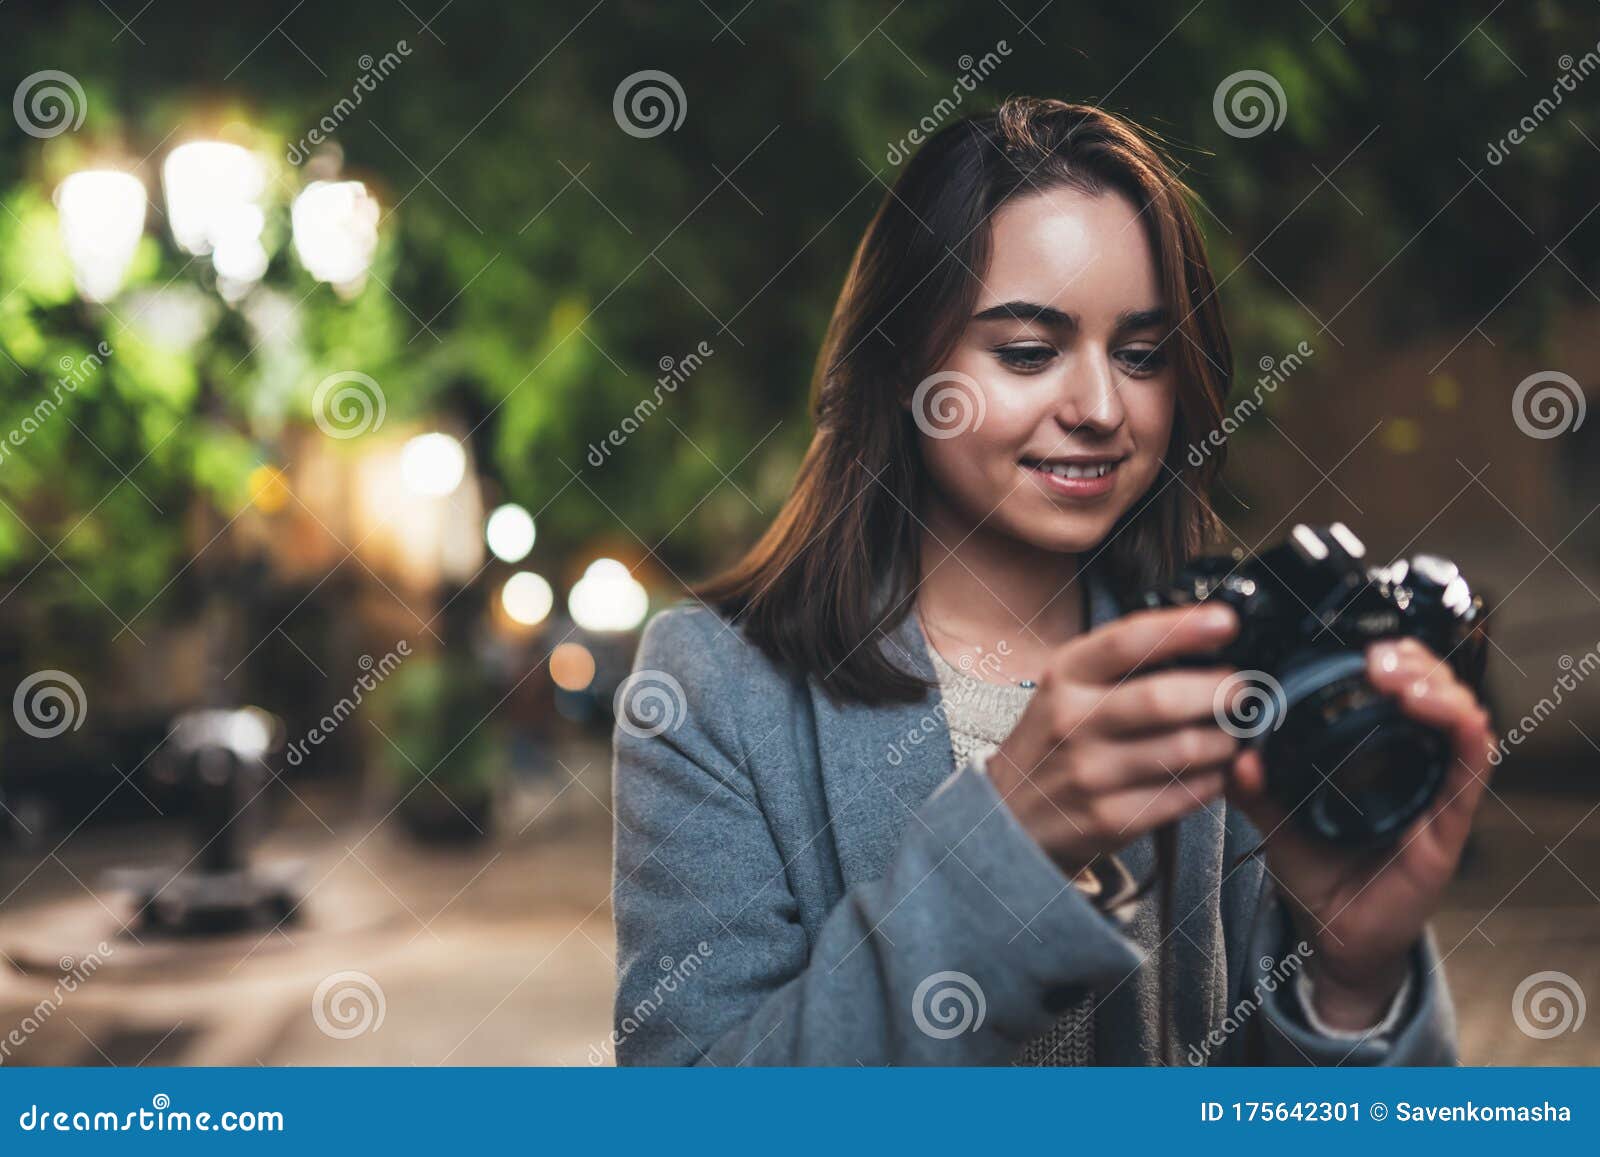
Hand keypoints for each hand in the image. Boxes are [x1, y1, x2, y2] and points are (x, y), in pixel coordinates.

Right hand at [989, 603, 1242, 875]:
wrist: (1007, 817)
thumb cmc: (1052, 743)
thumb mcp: (1066, 689)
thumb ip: (1122, 666)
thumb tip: (1203, 643)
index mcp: (1064, 677)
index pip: (1127, 641)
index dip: (1183, 628)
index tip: (1226, 622)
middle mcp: (1072, 721)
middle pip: (1162, 698)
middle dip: (1220, 691)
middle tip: (1243, 691)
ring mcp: (1089, 773)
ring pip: (1183, 750)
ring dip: (1224, 741)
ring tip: (1230, 735)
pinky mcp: (1108, 819)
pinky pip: (1183, 795)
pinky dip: (1213, 781)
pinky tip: (1214, 772)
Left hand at [1227, 637, 1495, 1029]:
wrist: (1335, 940)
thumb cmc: (1315, 874)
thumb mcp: (1274, 821)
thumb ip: (1255, 787)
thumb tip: (1237, 753)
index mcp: (1375, 756)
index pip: (1397, 692)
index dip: (1390, 660)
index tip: (1360, 646)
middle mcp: (1412, 767)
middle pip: (1434, 694)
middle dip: (1414, 663)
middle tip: (1379, 656)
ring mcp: (1435, 792)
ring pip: (1459, 720)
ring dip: (1438, 688)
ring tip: (1401, 678)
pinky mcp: (1449, 824)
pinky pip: (1469, 770)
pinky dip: (1464, 734)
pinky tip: (1448, 714)